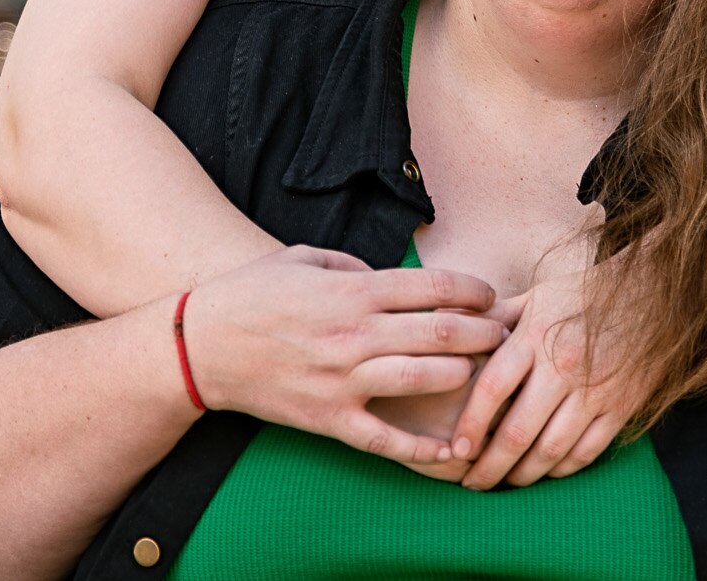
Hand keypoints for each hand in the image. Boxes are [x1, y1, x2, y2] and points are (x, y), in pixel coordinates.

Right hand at [185, 246, 508, 467]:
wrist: (200, 347)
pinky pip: (384, 439)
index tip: (490, 296)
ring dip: (462, 377)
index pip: (432, 288)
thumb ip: (352, 262)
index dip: (473, 291)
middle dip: (484, 333)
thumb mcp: (300, 257)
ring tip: (481, 374)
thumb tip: (390, 276)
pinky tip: (450, 450)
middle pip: (440, 333)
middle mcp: (353, 334)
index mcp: (351, 290)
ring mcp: (342, 380)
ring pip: (422, 380)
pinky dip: (420, 448)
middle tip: (505, 334)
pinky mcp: (329, 418)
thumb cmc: (251, 295)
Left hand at [448, 272, 640, 489]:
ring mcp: (595, 391)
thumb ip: (491, 319)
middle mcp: (564, 367)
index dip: (471, 424)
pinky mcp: (621, 407)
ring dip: (524, 475)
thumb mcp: (534, 298)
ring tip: (504, 484)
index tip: (455, 449)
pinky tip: (545, 473)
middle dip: (490, 465)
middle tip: (471, 484)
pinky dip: (562, 469)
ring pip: (552, 449)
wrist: (652, 295)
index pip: (493, 388)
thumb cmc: (582, 296)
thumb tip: (440, 322)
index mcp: (536, 337)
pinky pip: (587, 451)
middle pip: (519, 431)